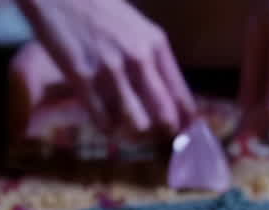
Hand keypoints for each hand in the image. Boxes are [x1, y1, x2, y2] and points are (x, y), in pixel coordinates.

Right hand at [17, 0, 195, 133]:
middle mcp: (138, 58)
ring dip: (133, 131)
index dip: (186, 120)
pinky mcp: (82, 77)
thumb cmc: (99, 8)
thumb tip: (168, 94)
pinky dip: (106, 128)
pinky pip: (102, 119)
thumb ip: (152, 57)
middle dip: (164, 132)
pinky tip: (105, 124)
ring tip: (127, 129)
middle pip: (164, 114)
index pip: (180, 94)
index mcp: (155, 44)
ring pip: (137, 122)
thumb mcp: (137, 26)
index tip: (186, 134)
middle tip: (157, 137)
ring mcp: (110, 69)